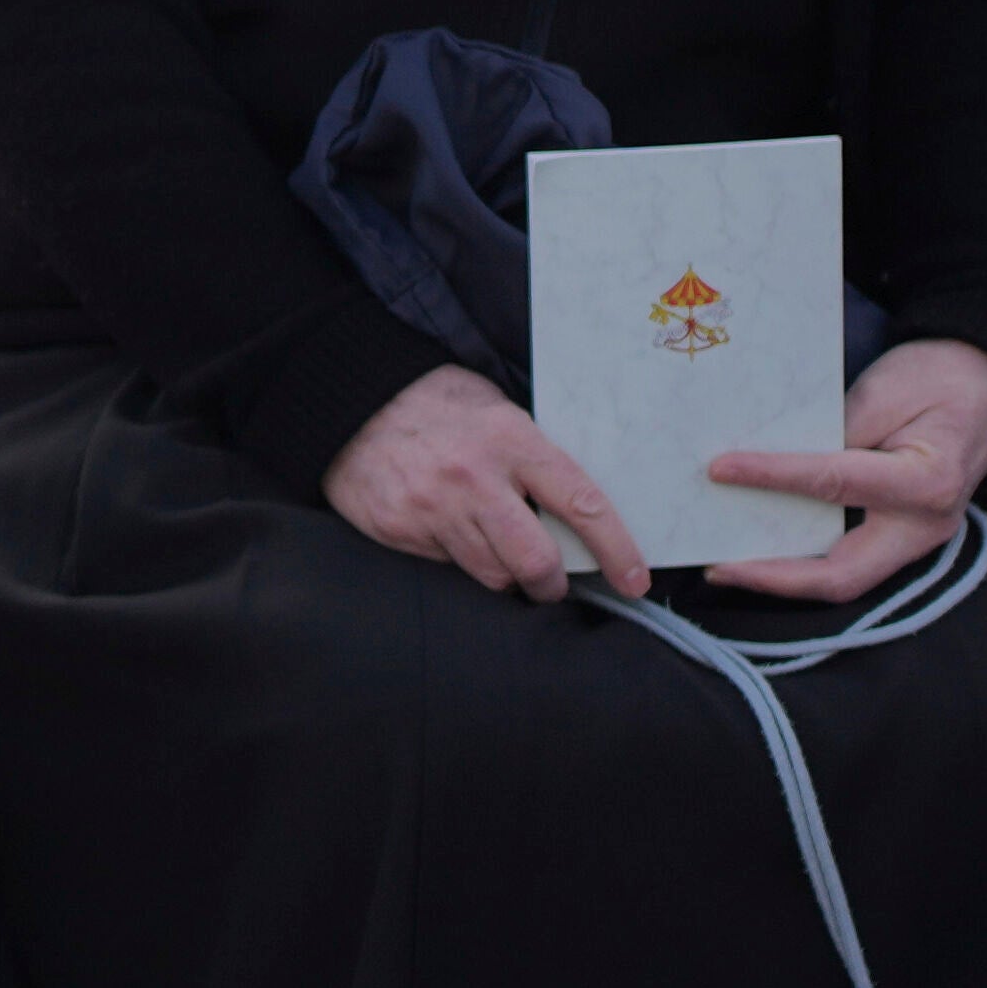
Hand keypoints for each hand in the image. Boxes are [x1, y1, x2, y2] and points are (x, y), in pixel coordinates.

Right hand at [326, 364, 649, 601]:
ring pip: (493, 574)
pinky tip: (448, 529)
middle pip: (536, 562)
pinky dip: (459, 558)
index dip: (616, 549)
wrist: (351, 403)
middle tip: (552, 583)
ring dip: (505, 573)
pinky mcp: (402, 530)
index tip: (635, 579)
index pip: (580, 503)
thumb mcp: (497, 411)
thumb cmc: (435, 403)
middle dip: (552, 584)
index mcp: (512, 440)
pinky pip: (448, 566)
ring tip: (494, 547)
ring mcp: (435, 509)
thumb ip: (534, 457)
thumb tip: (575, 510)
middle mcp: (475, 479)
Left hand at [705, 333, 986, 612]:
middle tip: (718, 566)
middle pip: (843, 575)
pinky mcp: (904, 537)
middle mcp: (927, 525)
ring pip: (844, 576)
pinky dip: (805, 560)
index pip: (834, 485)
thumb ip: (831, 434)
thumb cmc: (941, 377)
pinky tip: (764, 547)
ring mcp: (918, 539)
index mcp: (928, 481)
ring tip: (727, 562)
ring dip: (784, 575)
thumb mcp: (884, 389)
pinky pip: (850, 560)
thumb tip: (768, 460)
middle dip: (774, 577)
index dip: (771, 477)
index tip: (720, 469)